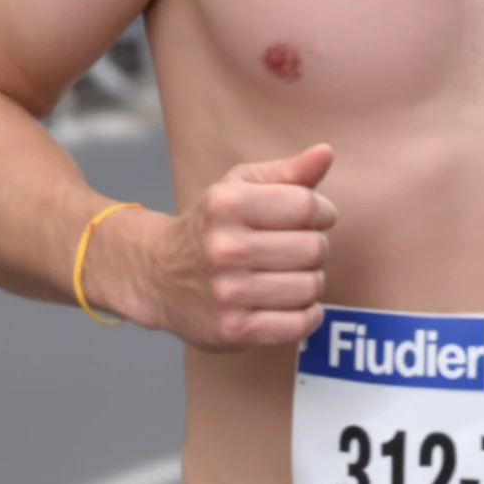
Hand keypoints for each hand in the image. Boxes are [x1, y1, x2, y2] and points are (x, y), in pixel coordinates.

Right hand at [100, 145, 335, 348]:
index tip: (314, 217)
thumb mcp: (240, 187)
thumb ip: (288, 171)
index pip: (306, 206)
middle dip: (314, 247)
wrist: (157, 274)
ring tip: (288, 275)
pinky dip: (307, 315)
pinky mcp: (233, 331)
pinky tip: (291, 303)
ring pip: (310, 287)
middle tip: (295, 248)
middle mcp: (224, 248)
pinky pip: (299, 325)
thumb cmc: (211, 225)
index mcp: (227, 205)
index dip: (322, 211)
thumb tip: (326, 152)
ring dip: (310, 281)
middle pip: (313, 248)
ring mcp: (227, 294)